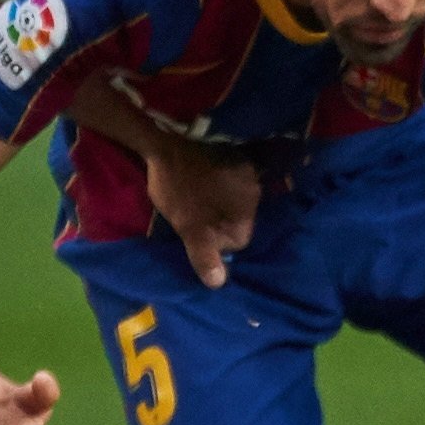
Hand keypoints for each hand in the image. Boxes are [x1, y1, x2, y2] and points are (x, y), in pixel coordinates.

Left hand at [145, 140, 258, 287]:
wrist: (168, 140)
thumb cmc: (178, 187)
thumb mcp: (187, 228)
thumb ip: (204, 256)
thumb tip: (219, 284)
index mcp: (245, 215)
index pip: (237, 243)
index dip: (214, 241)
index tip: (194, 230)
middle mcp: (256, 195)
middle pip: (239, 222)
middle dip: (220, 222)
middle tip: (193, 213)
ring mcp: (250, 173)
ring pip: (237, 201)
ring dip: (222, 203)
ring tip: (197, 194)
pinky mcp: (241, 156)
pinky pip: (236, 181)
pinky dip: (223, 184)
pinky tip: (205, 178)